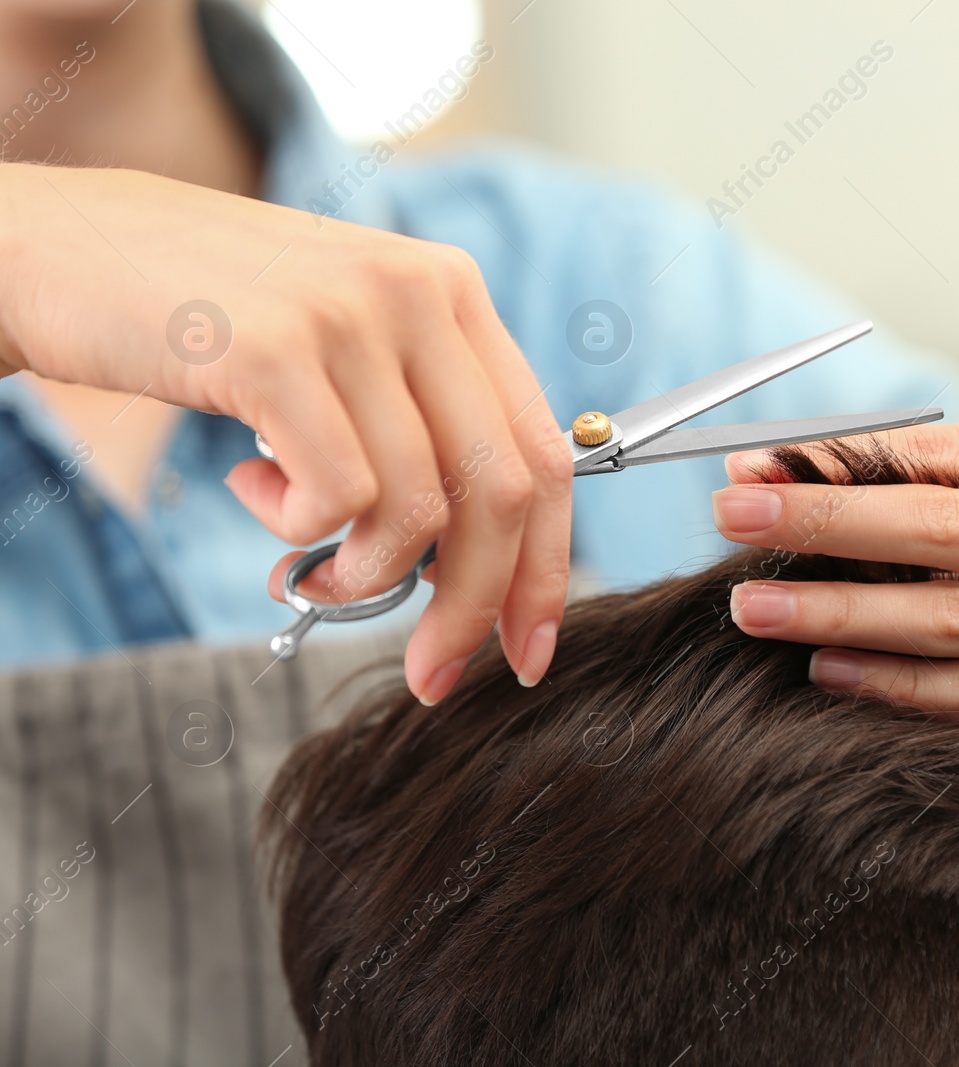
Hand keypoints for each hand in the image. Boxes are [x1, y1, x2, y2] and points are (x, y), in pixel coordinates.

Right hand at [0, 164, 570, 702]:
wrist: (49, 248)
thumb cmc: (204, 319)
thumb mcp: (344, 347)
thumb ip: (419, 420)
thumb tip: (480, 559)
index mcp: (454, 291)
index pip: (546, 452)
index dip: (546, 567)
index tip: (524, 650)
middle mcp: (421, 292)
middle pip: (503, 495)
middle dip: (474, 608)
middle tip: (432, 673)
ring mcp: (351, 315)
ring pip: (420, 512)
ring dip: (362, 575)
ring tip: (305, 557)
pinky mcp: (276, 349)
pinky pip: (339, 500)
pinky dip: (300, 534)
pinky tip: (251, 489)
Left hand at [712, 418, 958, 880]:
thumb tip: (879, 476)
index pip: (957, 451)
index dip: (849, 459)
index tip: (763, 461)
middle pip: (944, 527)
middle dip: (823, 520)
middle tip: (727, 515)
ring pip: (957, 619)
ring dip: (843, 611)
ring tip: (750, 606)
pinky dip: (908, 686)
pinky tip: (836, 673)